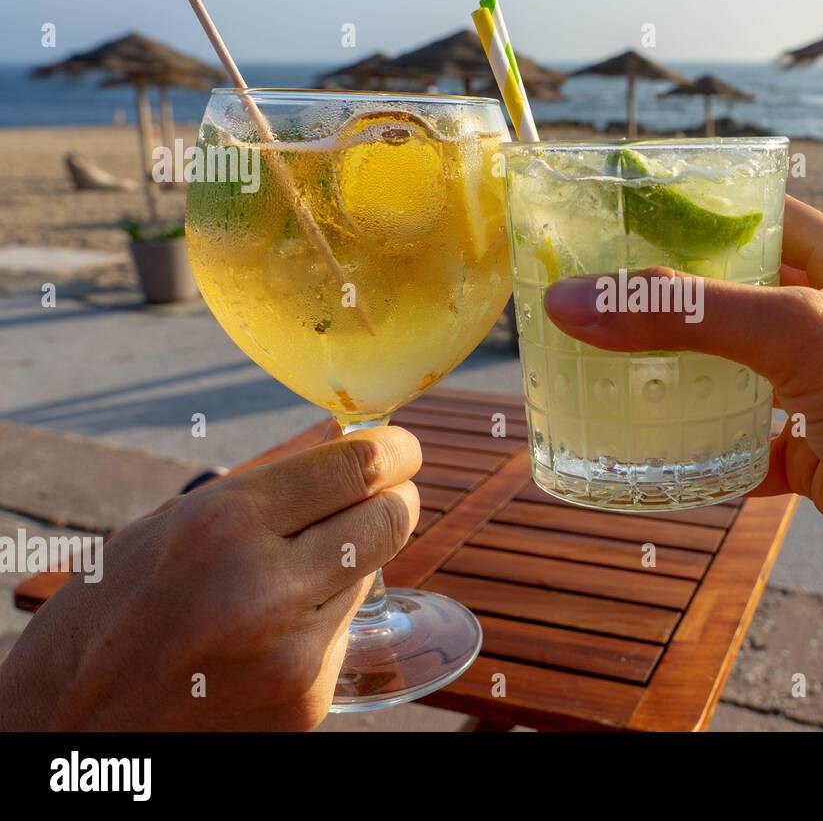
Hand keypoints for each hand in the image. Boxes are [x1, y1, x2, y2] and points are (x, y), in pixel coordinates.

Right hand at [0, 426, 421, 730]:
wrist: (67, 731)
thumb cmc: (107, 614)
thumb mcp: (166, 530)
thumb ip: (259, 498)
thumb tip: (344, 462)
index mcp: (222, 524)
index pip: (358, 466)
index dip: (393, 450)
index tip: (399, 449)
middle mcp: (264, 586)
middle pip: (389, 518)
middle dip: (392, 501)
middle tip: (382, 496)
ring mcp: (293, 653)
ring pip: (370, 576)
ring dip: (350, 563)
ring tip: (289, 574)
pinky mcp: (308, 702)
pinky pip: (341, 633)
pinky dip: (320, 621)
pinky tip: (266, 635)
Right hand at [544, 196, 822, 605]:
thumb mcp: (795, 336)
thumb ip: (685, 313)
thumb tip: (573, 300)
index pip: (771, 217)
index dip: (708, 212)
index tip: (636, 216)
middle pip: (749, 297)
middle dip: (685, 301)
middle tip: (611, 299)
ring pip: (747, 374)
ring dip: (694, 378)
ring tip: (622, 370)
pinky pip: (756, 445)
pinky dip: (716, 452)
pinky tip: (672, 457)